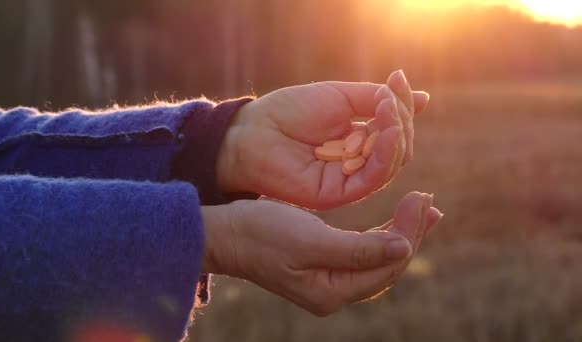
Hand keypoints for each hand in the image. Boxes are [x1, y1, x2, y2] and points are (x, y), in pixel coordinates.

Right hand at [201, 192, 441, 315]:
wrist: (225, 235)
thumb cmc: (261, 233)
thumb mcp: (310, 239)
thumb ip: (358, 250)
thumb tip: (403, 249)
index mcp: (333, 291)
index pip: (388, 265)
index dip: (410, 233)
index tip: (422, 198)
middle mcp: (334, 292)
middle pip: (387, 266)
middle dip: (411, 233)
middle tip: (430, 202)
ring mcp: (327, 281)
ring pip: (377, 260)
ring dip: (400, 233)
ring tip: (423, 210)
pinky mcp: (321, 265)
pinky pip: (362, 254)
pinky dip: (381, 235)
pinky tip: (393, 222)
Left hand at [217, 70, 428, 209]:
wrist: (255, 131)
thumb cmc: (291, 111)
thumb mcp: (340, 97)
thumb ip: (377, 100)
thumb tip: (422, 98)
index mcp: (360, 139)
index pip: (395, 127)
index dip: (401, 105)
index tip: (398, 79)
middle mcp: (359, 161)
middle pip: (399, 147)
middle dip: (401, 120)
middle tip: (391, 98)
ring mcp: (351, 179)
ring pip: (392, 164)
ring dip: (397, 135)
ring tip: (390, 111)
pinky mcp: (341, 194)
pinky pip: (373, 178)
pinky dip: (385, 154)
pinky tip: (386, 130)